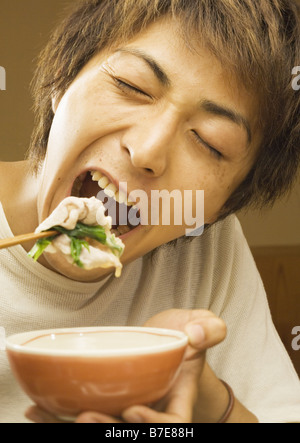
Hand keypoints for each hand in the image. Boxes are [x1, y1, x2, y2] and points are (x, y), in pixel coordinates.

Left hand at [26, 309, 225, 422]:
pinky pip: (86, 412)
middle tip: (85, 417)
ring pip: (105, 426)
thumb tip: (194, 337)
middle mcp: (152, 408)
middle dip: (110, 430)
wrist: (172, 336)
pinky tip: (37, 408)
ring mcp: (128, 405)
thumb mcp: (205, 325)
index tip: (134, 411)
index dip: (154, 427)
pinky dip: (59, 415)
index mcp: (178, 398)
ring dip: (75, 427)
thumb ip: (209, 329)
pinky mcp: (108, 398)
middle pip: (132, 432)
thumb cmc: (189, 333)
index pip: (172, 424)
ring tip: (46, 414)